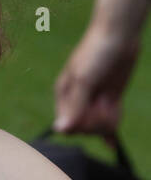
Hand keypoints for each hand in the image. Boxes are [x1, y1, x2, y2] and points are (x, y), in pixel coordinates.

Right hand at [53, 0, 148, 140]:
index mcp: (64, 95)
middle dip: (96, 122)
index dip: (81, 124)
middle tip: (104, 103)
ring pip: (98, 127)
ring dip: (108, 120)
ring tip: (112, 103)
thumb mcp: (84, 79)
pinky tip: (112, 143)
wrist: (119, 35)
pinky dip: (110, 131)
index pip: (68, 126)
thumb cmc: (96, 53)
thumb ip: (75, 106)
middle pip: (83, 129)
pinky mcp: (110, 100)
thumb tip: (61, 130)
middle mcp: (77, 100)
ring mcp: (94, 101)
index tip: (91, 109)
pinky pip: (108, 122)